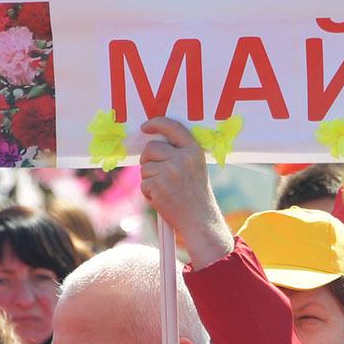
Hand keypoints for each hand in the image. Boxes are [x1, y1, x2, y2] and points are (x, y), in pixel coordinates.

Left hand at [139, 117, 231, 269]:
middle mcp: (183, 159)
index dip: (156, 123)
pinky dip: (149, 193)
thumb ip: (180, 154)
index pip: (173, 127)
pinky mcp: (159, 186)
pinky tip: (163, 199)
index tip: (146, 127)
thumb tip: (154, 144)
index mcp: (194, 151)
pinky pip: (144, 183)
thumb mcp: (196, 168)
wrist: (200, 221)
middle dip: (148, 159)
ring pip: (145, 167)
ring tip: (166, 189)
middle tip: (157, 172)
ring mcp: (170, 172)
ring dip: (149, 179)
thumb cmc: (196, 195)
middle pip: (151, 148)